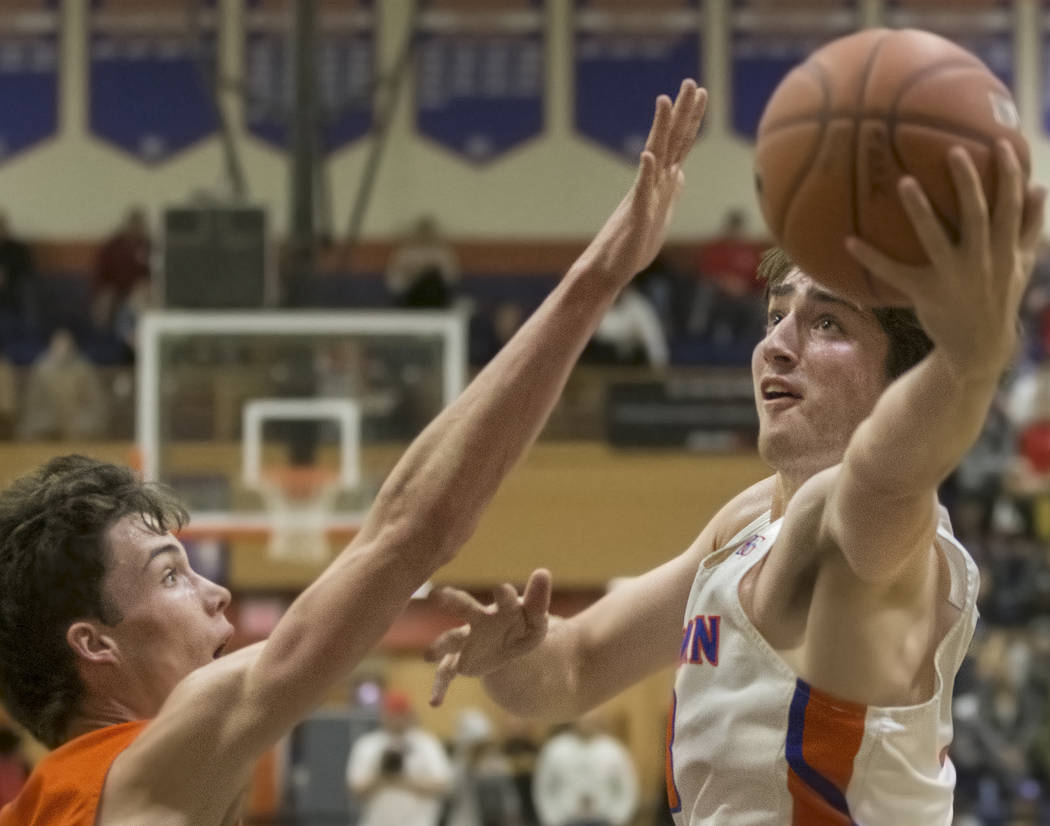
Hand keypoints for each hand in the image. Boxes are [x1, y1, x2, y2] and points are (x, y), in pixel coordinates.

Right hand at [425, 569, 551, 706]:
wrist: (510, 645)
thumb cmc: (523, 626)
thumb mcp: (536, 620)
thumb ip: (538, 601)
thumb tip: (542, 571)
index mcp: (503, 607)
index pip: (505, 599)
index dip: (504, 595)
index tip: (502, 589)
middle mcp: (480, 619)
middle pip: (466, 608)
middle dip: (454, 601)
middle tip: (438, 595)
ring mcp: (468, 640)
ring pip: (452, 640)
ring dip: (440, 645)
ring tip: (428, 655)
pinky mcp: (462, 660)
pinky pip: (447, 672)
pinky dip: (440, 686)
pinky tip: (435, 701)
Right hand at [575, 79, 706, 285]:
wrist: (608, 269)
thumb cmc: (633, 246)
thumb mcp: (660, 215)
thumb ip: (669, 192)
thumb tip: (680, 174)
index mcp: (660, 183)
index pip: (679, 144)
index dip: (690, 119)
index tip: (700, 93)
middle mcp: (651, 183)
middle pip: (670, 141)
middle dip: (682, 112)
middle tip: (691, 81)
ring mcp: (643, 196)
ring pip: (654, 157)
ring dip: (660, 129)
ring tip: (665, 101)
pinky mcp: (636, 216)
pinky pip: (641, 191)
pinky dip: (646, 173)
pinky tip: (648, 155)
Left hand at [846, 140, 1045, 378]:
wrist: (980, 348)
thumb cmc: (997, 296)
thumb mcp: (1021, 264)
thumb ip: (1030, 227)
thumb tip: (1038, 188)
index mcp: (1006, 249)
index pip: (1012, 204)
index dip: (1009, 174)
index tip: (1001, 144)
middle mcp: (983, 260)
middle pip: (978, 213)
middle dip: (968, 182)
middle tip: (953, 151)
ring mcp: (954, 276)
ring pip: (937, 237)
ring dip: (921, 209)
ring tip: (905, 181)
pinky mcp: (927, 293)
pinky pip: (896, 272)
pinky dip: (872, 257)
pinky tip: (849, 240)